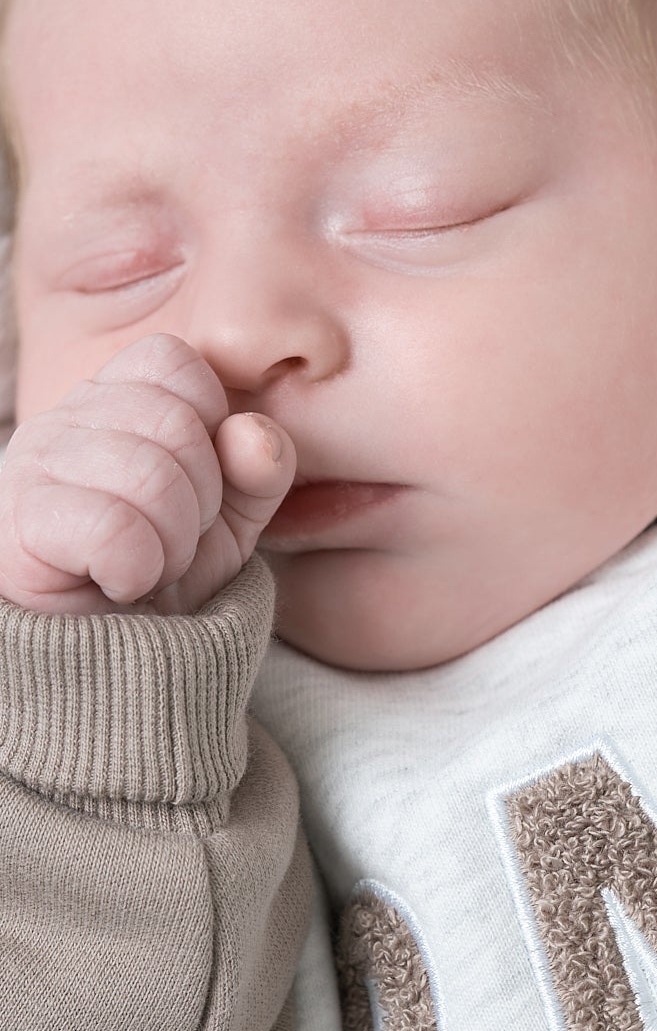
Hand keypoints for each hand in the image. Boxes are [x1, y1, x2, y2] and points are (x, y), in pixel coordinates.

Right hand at [0, 332, 294, 615]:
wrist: (114, 665)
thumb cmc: (165, 576)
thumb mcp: (232, 518)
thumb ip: (259, 468)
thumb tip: (253, 436)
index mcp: (113, 399)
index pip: (179, 365)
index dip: (211, 435)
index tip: (199, 493)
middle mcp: (63, 419)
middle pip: (174, 422)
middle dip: (200, 502)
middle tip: (171, 543)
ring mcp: (32, 467)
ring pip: (150, 476)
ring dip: (172, 544)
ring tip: (147, 566)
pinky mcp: (17, 527)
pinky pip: (113, 528)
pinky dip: (138, 569)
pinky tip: (119, 583)